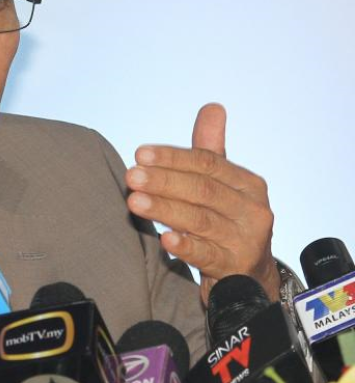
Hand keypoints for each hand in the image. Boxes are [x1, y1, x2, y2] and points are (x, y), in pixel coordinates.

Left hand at [125, 103, 279, 303]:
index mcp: (248, 184)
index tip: (140, 153)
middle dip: (164, 181)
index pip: (207, 163)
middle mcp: (252, 210)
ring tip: (135, 201)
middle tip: (131, 176)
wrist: (248, 275)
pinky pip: (207, 255)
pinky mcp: (235, 268)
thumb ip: (210, 149)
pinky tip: (164, 239)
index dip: (173, 157)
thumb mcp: (222, 185)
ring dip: (165, 209)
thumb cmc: (227, 220)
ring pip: (201, 220)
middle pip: (203, 190)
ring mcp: (245, 240)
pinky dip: (185, 246)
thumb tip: (213, 107)